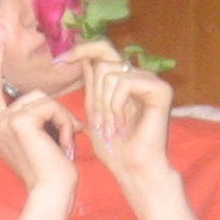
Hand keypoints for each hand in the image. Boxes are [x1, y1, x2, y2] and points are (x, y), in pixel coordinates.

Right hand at [0, 30, 78, 197]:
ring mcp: (3, 122)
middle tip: (66, 138)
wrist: (52, 194)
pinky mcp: (19, 121)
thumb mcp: (38, 140)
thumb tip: (49, 103)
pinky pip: (50, 106)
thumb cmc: (51, 173)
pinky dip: (64, 122)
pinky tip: (63, 144)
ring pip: (42, 98)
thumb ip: (35, 119)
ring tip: (64, 144)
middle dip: (55, 111)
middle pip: (31, 94)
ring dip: (62, 118)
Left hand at [74, 39, 173, 200]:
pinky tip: (122, 124)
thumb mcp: (94, 111)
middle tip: (98, 122)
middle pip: (104, 57)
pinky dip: (117, 105)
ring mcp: (151, 82)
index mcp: (124, 79)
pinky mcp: (161, 90)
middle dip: (94, 93)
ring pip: (111, 73)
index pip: (102, 49)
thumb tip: (82, 56)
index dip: (81, 49)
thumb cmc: (114, 148)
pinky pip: (125, 82)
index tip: (59, 61)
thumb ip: (91, 84)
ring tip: (111, 128)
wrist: (132, 170)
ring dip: (104, 105)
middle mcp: (139, 76)